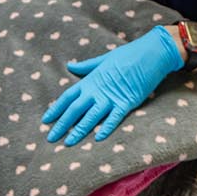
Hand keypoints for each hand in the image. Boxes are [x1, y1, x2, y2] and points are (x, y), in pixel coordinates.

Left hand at [43, 25, 183, 144]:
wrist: (151, 53)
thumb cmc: (127, 54)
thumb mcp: (103, 60)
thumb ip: (86, 67)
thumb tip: (70, 66)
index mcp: (90, 80)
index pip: (68, 96)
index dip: (56, 109)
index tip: (45, 120)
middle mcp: (97, 90)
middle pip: (75, 109)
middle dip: (62, 124)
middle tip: (50, 138)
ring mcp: (112, 97)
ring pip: (91, 116)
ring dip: (79, 130)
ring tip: (68, 143)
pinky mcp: (127, 102)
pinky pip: (114, 118)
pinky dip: (106, 128)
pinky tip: (98, 138)